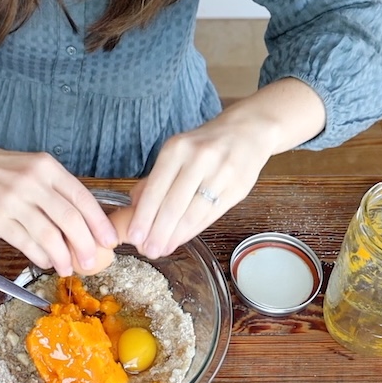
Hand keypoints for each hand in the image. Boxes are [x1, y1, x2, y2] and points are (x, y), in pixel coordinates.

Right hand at [0, 133, 117, 275]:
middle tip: (91, 261)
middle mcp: (33, 182)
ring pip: (50, 236)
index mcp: (46, 167)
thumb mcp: (30, 167)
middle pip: (70, 220)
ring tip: (68, 268)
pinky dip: (40, 256)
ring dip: (62, 257)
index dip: (99, 223)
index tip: (110, 241)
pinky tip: (45, 261)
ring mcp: (14, 201)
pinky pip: (26, 243)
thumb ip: (54, 189)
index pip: (82, 197)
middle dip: (85, 246)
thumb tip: (80, 223)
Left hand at [123, 79, 327, 257]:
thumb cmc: (204, 145)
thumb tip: (134, 208)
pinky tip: (181, 239)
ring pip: (193, 214)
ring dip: (175, 236)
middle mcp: (199, 159)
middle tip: (148, 251)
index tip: (134, 236)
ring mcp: (221, 174)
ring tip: (162, 249)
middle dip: (158, 232)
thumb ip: (155, 179)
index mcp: (177, 149)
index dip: (144, 216)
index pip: (155, 189)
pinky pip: (210, 215)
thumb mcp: (176, 152)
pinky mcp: (238, 188)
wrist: (247, 131)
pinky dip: (193, 230)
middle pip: (173, 205)